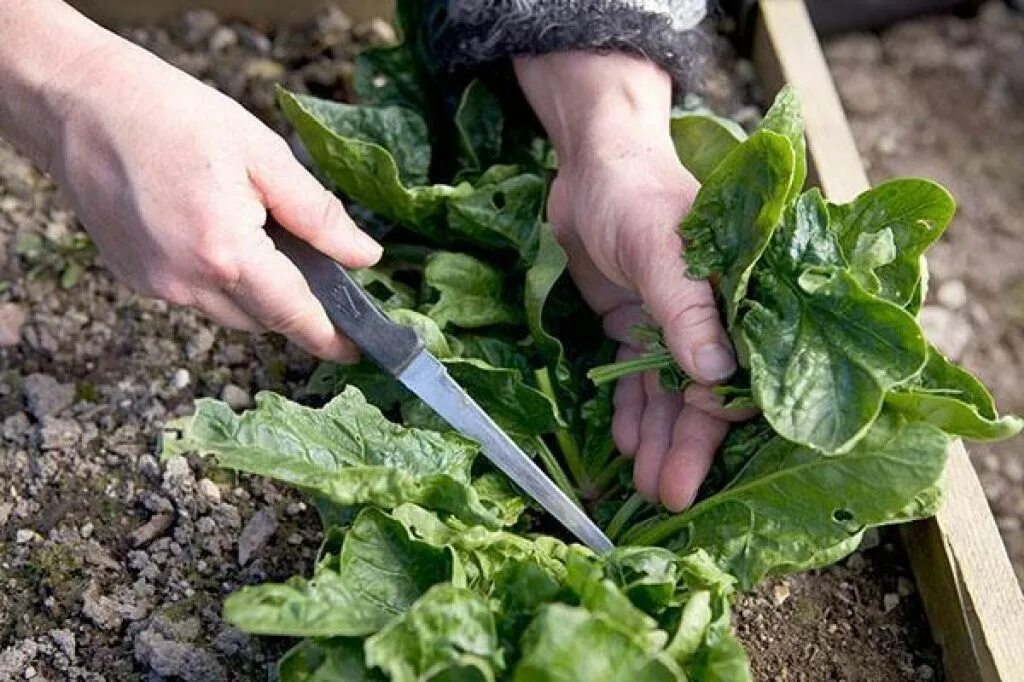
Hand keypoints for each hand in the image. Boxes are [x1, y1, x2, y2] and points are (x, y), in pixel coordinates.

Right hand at [4, 3, 379, 361]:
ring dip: (256, 292)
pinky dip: (219, 279)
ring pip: (229, 312)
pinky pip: (195, 296)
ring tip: (259, 234)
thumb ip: (318, 214)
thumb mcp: (263, 155)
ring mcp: (157, 285)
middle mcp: (188, 283)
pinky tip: (214, 231)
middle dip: (295, 304)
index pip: (293, 314)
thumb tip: (364, 255)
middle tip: (317, 266)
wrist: (80, 104)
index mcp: (227, 252)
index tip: (357, 349)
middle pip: (264, 319)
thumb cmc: (172, 116)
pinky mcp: (136, 279)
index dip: (329, 338)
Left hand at [516, 52, 754, 510]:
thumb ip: (685, 307)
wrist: (589, 165)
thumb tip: (716, 376)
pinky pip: (636, 381)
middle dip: (685, 450)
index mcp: (736, 297)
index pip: (740, 373)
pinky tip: (624, 446)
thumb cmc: (634, 192)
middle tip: (670, 499)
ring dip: (657, 443)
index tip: (696, 464)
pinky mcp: (634, 325)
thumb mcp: (659, 245)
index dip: (716, 420)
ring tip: (646, 490)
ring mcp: (669, 325)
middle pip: (701, 397)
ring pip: (667, 397)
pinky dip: (631, 414)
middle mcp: (709, 318)